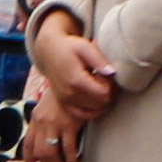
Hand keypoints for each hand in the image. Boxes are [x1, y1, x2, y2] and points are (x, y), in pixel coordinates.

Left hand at [24, 93, 79, 161]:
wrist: (73, 82)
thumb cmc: (62, 96)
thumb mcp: (47, 107)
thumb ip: (44, 120)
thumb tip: (45, 135)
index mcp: (35, 118)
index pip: (27, 143)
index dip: (28, 158)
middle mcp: (42, 122)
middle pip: (38, 151)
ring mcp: (55, 124)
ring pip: (50, 153)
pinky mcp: (69, 125)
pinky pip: (69, 150)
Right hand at [34, 9, 118, 123]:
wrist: (49, 51)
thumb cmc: (69, 46)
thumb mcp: (85, 47)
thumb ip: (99, 59)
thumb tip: (112, 72)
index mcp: (75, 80)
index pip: (104, 93)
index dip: (110, 84)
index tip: (105, 73)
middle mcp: (69, 93)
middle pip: (102, 102)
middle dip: (108, 92)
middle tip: (102, 78)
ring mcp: (66, 100)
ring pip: (96, 109)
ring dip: (102, 99)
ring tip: (97, 85)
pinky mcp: (64, 103)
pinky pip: (84, 114)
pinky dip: (93, 108)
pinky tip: (93, 96)